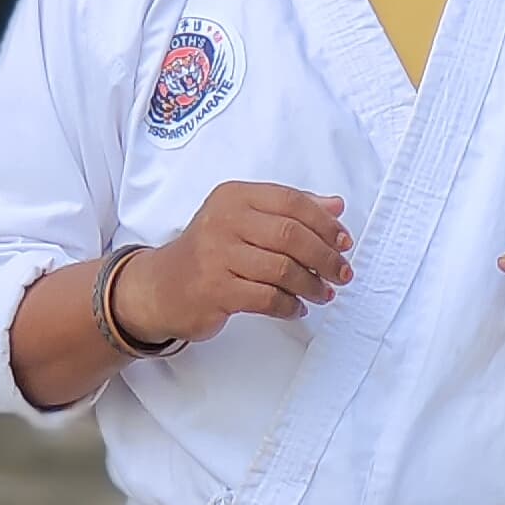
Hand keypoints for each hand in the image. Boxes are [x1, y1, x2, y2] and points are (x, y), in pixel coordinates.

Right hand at [126, 183, 352, 344]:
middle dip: (325, 256)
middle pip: (290, 235)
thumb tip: (335, 206)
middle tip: (341, 273)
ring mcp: (217, 255)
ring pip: (282, 268)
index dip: (324, 223)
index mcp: (234, 197)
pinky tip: (297, 308)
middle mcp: (223, 220)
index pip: (291, 201)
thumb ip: (288, 210)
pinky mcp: (215, 289)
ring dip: (311, 284)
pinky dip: (289, 305)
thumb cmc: (209, 252)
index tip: (344, 241)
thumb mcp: (244, 220)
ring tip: (322, 293)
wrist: (161, 287)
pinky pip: (267, 298)